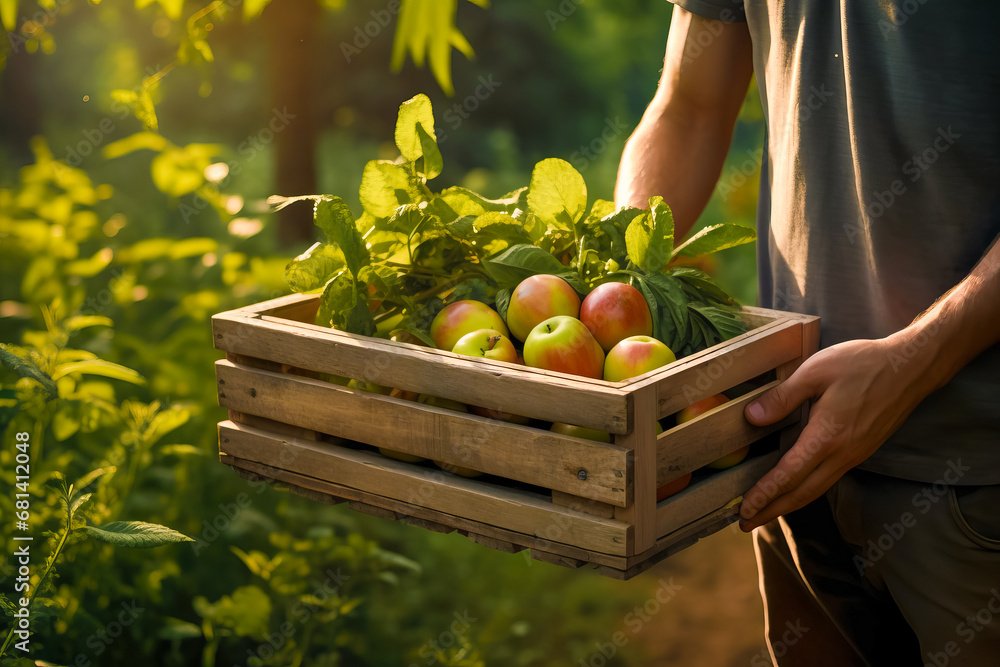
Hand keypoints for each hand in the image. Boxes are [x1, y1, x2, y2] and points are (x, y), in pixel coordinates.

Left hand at [737, 333, 936, 531]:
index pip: (788, 475)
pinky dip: (806, 490)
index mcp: (826, 436)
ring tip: (765, 513)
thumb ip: (783, 397)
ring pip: (816, 490)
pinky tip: (795, 488)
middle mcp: (841, 454)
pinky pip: (828, 479)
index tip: (744, 510)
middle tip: (745, 524)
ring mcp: (854, 455)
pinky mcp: (861, 451)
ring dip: (788, 504)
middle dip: (772, 511)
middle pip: (802, 494)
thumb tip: (752, 418)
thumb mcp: (815, 372)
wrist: (911, 369)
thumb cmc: (862, 364)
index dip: (764, 495)